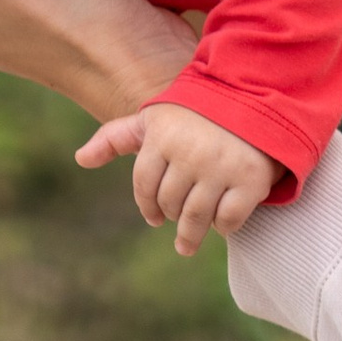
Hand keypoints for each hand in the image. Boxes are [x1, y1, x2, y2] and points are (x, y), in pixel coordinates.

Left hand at [76, 103, 280, 253]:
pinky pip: (229, 219)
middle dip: (171, 216)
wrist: (261, 96)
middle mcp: (190, 152)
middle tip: (177, 223)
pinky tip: (221, 222)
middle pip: (169, 204)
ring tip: (188, 244)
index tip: (154, 218)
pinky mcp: (252, 179)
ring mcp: (221, 167)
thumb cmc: (200, 111)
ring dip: (190, 234)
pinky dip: (224, 226)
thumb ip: (117, 137)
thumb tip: (81, 159)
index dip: (147, 205)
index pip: (144, 185)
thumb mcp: (157, 118)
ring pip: (196, 217)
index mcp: (163, 136)